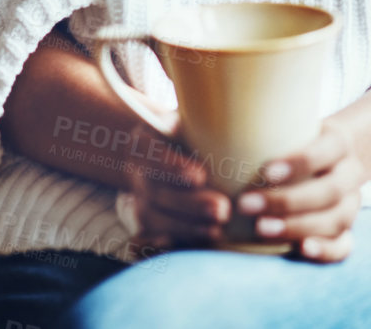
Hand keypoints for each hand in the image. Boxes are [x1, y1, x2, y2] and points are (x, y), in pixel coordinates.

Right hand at [120, 117, 233, 252]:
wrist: (163, 152)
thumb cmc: (190, 134)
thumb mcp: (192, 122)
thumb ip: (205, 125)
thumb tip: (233, 121)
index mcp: (144, 141)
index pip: (154, 153)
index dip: (174, 166)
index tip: (200, 175)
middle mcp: (136, 170)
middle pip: (158, 191)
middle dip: (191, 204)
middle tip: (223, 210)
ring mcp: (137, 198)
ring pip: (155, 218)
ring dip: (187, 228)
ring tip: (218, 231)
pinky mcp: (143, 222)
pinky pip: (149, 238)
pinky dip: (167, 246)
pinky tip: (190, 249)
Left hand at [234, 117, 364, 261]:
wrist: (332, 160)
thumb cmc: (295, 143)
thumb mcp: (290, 126)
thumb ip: (263, 130)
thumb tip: (203, 124)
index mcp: (339, 143)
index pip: (327, 150)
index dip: (300, 162)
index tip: (265, 172)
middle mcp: (350, 173)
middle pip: (331, 190)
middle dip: (288, 201)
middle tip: (245, 205)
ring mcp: (352, 203)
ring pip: (337, 218)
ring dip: (298, 226)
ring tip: (260, 230)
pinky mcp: (346, 229)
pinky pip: (345, 245)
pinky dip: (326, 250)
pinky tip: (301, 250)